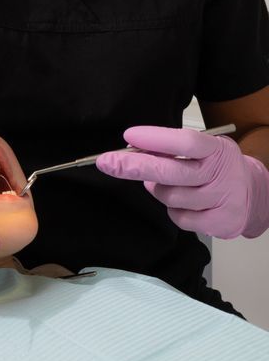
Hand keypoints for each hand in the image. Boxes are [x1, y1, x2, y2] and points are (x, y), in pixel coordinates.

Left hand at [96, 125, 268, 239]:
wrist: (254, 194)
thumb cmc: (217, 165)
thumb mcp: (204, 148)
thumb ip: (174, 149)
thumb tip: (134, 148)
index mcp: (215, 149)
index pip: (184, 142)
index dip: (155, 139)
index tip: (128, 136)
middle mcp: (220, 174)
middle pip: (170, 172)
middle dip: (133, 167)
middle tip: (106, 162)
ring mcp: (220, 201)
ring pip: (169, 197)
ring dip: (156, 189)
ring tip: (165, 182)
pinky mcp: (219, 223)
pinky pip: (178, 217)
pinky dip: (172, 209)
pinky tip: (183, 201)